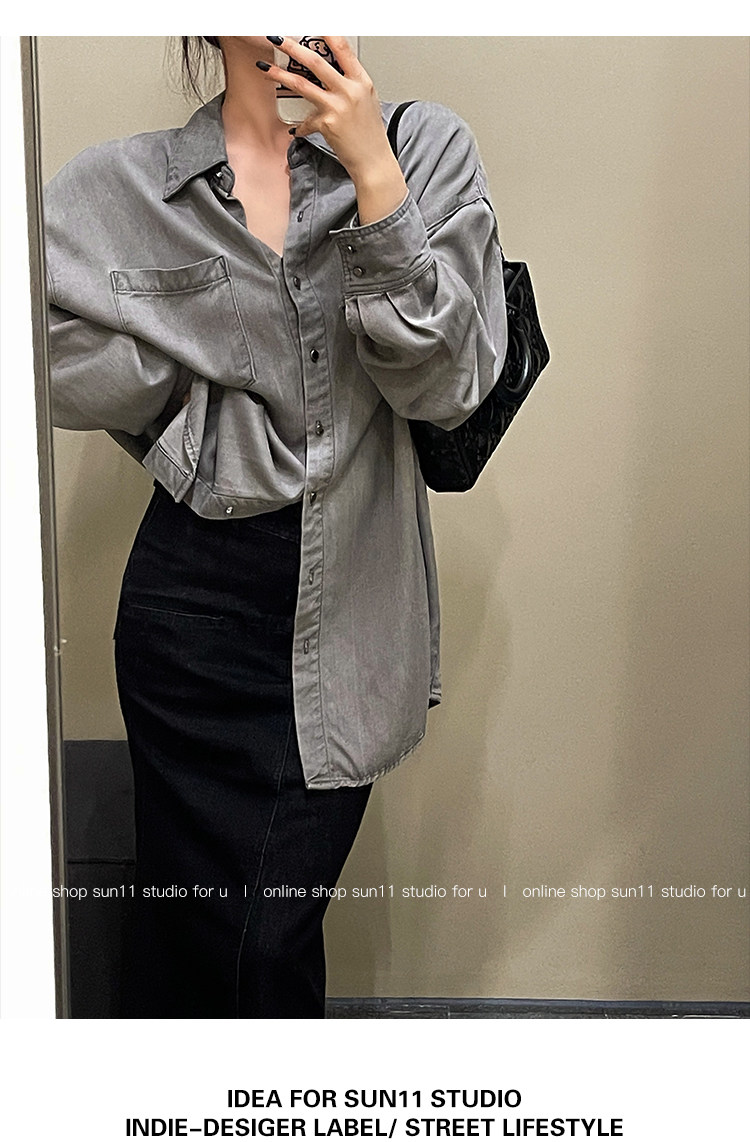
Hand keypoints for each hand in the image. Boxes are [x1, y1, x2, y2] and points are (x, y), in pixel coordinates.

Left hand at [258, 36, 407, 222]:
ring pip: (303, 84)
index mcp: (361, 81)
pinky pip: (306, 120)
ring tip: (266, 69)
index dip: (325, 34)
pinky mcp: (327, 124)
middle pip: (316, 61)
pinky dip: (301, 126)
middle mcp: (350, 90)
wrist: (374, 162)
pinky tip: (299, 129)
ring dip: (280, 75)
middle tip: (278, 39)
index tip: (312, 27)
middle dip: (293, 47)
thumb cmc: (370, 136)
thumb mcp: (366, 102)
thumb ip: (349, 85)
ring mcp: (338, 106)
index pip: (343, 48)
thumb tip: (329, 75)